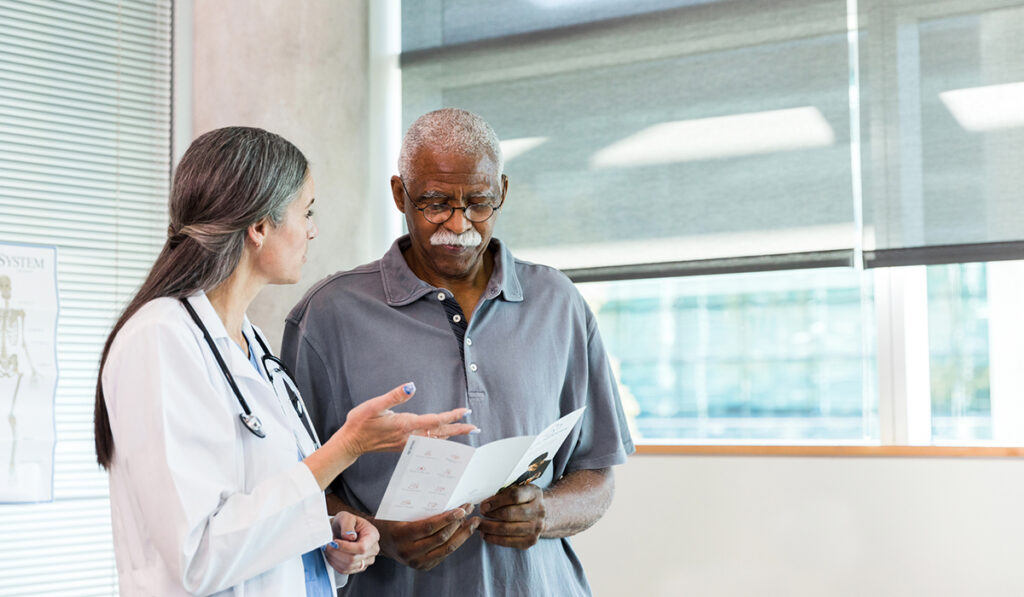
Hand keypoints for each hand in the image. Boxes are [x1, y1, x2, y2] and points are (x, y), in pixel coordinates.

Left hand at [323, 512, 379, 574]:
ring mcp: (367, 560)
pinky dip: (335, 564)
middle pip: (354, 559)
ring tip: (328, 548)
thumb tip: (350, 537)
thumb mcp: (346, 517)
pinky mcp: (359, 567)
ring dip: (334, 558)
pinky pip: (345, 570)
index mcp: (373, 536)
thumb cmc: (346, 522)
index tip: (334, 542)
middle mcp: (373, 549)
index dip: (346, 547)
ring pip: (348, 566)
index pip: (362, 548)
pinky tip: (332, 555)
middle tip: (327, 545)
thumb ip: (347, 525)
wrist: (344, 529)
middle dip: (336, 553)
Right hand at [340, 382, 477, 454]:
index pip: (435, 420)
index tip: (465, 411)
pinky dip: (439, 439)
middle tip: (475, 427)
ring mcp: (407, 443)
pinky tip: (443, 438)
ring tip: (465, 431)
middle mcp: (409, 436)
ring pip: (434, 439)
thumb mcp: (375, 405)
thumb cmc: (360, 422)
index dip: (451, 415)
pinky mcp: (403, 445)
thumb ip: (394, 395)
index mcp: (405, 424)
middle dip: (458, 429)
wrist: (350, 443)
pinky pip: (427, 443)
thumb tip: (412, 386)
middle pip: (439, 433)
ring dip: (451, 435)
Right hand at [376, 504, 478, 570]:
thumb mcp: (400, 513)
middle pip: (442, 539)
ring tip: (473, 522)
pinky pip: (444, 554)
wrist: (381, 542)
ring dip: (463, 534)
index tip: (461, 509)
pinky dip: (456, 542)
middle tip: (470, 510)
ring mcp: (417, 562)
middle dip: (459, 524)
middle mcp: (409, 552)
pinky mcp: (424, 567)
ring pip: (447, 549)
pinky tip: (463, 531)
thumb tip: (445, 497)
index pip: (430, 527)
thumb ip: (419, 509)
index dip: (448, 518)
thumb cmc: (391, 521)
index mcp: (402, 536)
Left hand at [476, 485, 545, 548]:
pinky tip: (485, 535)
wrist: (539, 514)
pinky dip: (494, 539)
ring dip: (489, 528)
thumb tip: (485, 504)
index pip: (514, 496)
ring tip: (478, 526)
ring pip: (507, 529)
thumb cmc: (523, 499)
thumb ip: (504, 493)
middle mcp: (539, 511)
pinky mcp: (531, 541)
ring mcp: (536, 527)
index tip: (484, 505)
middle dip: (490, 515)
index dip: (496, 501)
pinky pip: (509, 542)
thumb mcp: (517, 489)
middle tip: (479, 515)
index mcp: (534, 494)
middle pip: (509, 514)